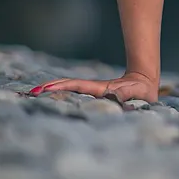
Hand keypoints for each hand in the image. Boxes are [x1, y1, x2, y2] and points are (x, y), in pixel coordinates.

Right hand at [29, 69, 158, 102]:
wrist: (145, 82)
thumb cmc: (141, 90)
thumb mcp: (136, 92)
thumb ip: (125, 94)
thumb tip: (112, 96)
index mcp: (102, 89)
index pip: (78, 86)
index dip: (63, 87)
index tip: (46, 88)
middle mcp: (95, 90)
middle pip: (70, 85)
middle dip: (52, 87)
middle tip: (32, 91)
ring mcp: (95, 92)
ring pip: (72, 88)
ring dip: (54, 89)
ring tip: (36, 92)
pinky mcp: (97, 96)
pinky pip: (77, 94)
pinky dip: (64, 93)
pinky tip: (52, 96)